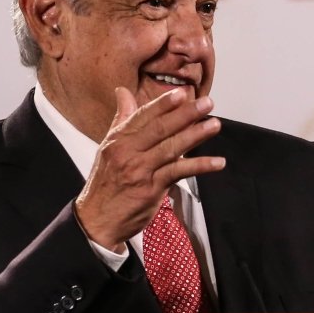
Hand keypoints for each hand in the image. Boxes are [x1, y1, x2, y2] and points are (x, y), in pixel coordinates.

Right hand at [75, 87, 224, 250]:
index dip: (163, 104)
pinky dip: (200, 166)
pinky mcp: (151, 189)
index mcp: (118, 139)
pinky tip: (217, 162)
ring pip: (171, 148)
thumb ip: (121, 119)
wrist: (96, 220)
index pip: (143, 116)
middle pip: (160, 128)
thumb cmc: (106, 182)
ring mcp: (140, 170)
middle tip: (207, 103)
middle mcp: (127, 152)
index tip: (182, 93)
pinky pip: (179, 173)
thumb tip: (123, 92)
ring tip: (215, 125)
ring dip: (196, 135)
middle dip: (185, 114)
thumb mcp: (108, 147)